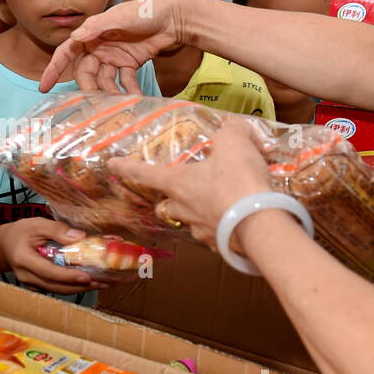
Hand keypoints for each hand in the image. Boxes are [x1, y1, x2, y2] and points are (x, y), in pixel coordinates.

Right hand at [0, 219, 106, 294]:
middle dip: (81, 286)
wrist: (4, 245)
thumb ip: (57, 229)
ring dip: (81, 288)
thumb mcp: (37, 224)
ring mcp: (31, 284)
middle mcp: (26, 276)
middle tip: (104, 282)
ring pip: (58, 290)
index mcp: (23, 258)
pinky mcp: (37, 286)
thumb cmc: (20, 232)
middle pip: (56, 286)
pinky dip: (73, 286)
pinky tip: (90, 282)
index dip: (68, 276)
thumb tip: (80, 237)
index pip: (48, 271)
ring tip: (102, 283)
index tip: (87, 277)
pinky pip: (56, 288)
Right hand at [39, 0, 189, 92]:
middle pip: (87, 72)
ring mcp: (115, 56)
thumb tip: (75, 38)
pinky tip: (136, 97)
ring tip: (120, 103)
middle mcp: (100, 46)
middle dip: (90, 88)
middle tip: (96, 103)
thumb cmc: (145, 11)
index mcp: (92, 34)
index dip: (54, 68)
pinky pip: (125, 81)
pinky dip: (129, 90)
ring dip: (111, 92)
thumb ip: (96, 28)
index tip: (44, 86)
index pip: (67, 52)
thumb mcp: (119, 17)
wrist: (173, 16)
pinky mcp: (130, 63)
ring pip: (105, 80)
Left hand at [107, 118, 273, 250]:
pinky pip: (217, 236)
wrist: (261, 224)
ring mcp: (201, 231)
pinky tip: (239, 221)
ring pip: (191, 223)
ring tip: (220, 204)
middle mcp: (183, 209)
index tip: (112, 165)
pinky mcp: (222, 246)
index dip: (127, 167)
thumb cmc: (238, 181)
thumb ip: (232, 131)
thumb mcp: (235, 143)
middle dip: (170, 200)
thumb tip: (235, 127)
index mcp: (178, 183)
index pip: (144, 173)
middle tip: (184, 191)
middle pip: (166, 207)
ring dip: (199, 214)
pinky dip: (224, 227)